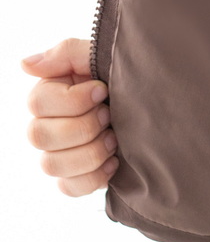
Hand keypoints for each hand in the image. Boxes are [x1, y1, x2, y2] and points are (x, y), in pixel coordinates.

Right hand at [21, 37, 118, 195]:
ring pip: (51, 165)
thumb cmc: (122, 78)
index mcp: (49, 93)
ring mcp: (56, 153)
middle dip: (84, 126)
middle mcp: (45, 124)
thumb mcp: (100, 57)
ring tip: (114, 139)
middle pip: (40, 136)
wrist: (153, 106)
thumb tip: (24, 64)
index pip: (38, 103)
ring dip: (90, 152)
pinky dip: (94, 176)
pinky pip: (68, 188)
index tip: (102, 90)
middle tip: (109, 116)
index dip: (74, 100)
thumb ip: (66, 53)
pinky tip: (114, 161)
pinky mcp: (72, 178)